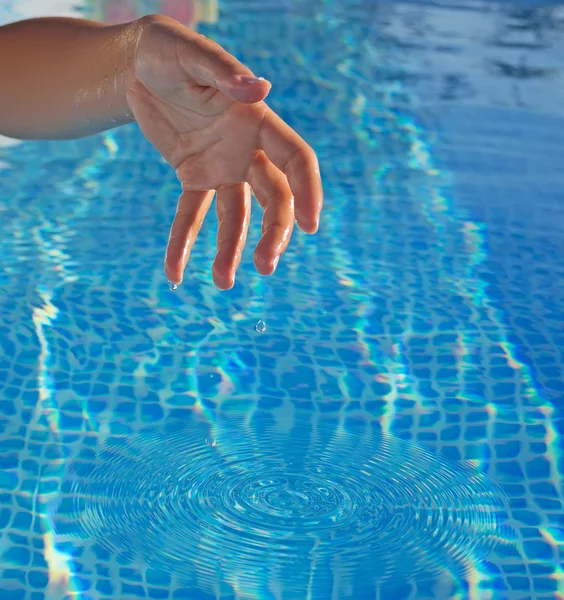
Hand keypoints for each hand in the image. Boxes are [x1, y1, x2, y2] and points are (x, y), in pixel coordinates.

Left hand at [126, 16, 322, 289]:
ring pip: (236, 216)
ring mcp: (222, 167)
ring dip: (232, 249)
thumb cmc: (166, 51)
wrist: (137, 65)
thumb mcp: (187, 54)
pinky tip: (175, 273)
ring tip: (223, 283)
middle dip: (274, 233)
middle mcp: (247, 149)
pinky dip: (183, 244)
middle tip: (266, 267)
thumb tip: (260, 89)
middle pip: (272, 198)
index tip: (310, 225)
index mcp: (256, 120)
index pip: (295, 160)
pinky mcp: (193, 176)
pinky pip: (191, 215)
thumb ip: (222, 73)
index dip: (307, 191)